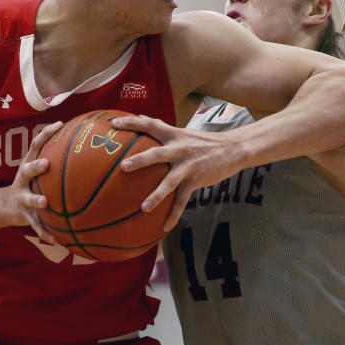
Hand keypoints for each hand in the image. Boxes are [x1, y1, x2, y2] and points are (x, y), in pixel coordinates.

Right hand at [1, 121, 62, 242]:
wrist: (4, 206)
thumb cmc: (31, 184)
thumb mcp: (38, 169)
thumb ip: (57, 159)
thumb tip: (87, 145)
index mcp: (29, 164)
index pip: (35, 144)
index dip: (46, 134)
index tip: (60, 124)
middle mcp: (23, 179)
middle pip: (27, 170)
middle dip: (36, 167)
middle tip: (46, 164)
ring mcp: (21, 197)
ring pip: (28, 199)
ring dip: (36, 200)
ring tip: (44, 202)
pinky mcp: (24, 215)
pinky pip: (35, 225)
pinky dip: (44, 232)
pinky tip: (55, 240)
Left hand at [112, 115, 242, 230]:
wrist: (232, 149)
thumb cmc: (202, 141)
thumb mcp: (182, 132)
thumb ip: (161, 127)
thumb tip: (140, 117)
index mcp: (173, 135)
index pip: (150, 125)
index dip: (131, 123)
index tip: (112, 124)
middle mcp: (179, 149)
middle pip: (157, 154)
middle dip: (140, 161)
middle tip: (123, 166)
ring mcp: (188, 166)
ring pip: (170, 182)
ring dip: (156, 195)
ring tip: (143, 208)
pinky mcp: (196, 180)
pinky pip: (182, 201)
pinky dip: (173, 215)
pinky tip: (164, 227)